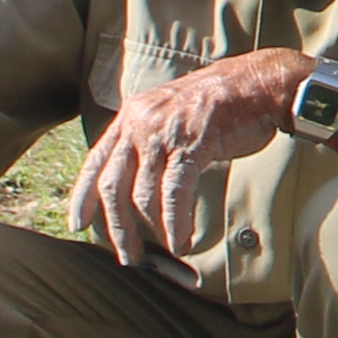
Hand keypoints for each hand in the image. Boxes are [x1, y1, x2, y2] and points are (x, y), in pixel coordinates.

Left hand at [67, 47, 305, 266]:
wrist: (259, 82)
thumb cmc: (220, 104)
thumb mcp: (170, 116)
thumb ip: (148, 143)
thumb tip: (135, 184)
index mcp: (131, 115)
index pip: (96, 161)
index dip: (83, 196)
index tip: (78, 225)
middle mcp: (140, 122)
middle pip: (114, 185)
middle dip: (118, 227)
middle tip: (129, 255)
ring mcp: (165, 133)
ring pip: (143, 194)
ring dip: (151, 230)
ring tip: (164, 249)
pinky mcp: (191, 144)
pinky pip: (175, 193)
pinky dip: (176, 222)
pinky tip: (181, 240)